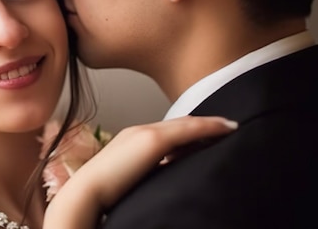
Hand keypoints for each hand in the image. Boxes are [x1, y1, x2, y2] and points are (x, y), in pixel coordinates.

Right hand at [43, 116, 237, 228]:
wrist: (88, 192)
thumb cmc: (103, 193)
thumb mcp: (126, 181)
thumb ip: (142, 175)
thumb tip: (157, 182)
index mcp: (129, 141)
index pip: (165, 133)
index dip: (186, 133)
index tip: (204, 138)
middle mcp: (138, 131)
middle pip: (177, 124)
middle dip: (201, 124)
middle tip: (225, 126)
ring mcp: (146, 133)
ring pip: (185, 124)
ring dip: (209, 124)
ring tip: (230, 126)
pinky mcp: (154, 140)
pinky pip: (190, 129)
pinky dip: (210, 127)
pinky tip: (228, 128)